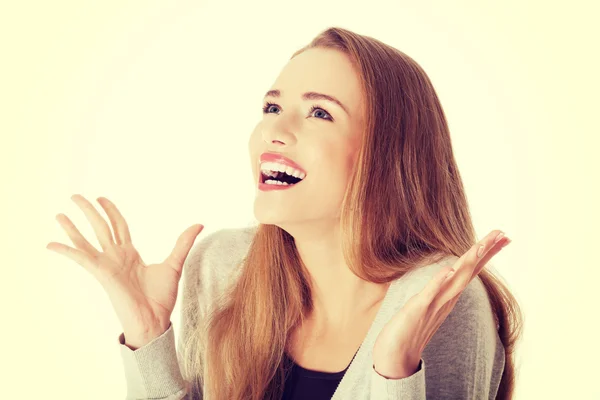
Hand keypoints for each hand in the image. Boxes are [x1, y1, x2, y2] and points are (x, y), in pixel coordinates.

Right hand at [46, 194, 203, 347]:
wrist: (155, 319)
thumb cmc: (162, 297)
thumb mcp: (175, 264)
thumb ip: (183, 243)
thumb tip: (199, 225)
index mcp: (130, 254)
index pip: (118, 226)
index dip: (110, 211)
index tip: (102, 198)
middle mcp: (116, 257)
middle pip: (101, 227)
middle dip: (89, 211)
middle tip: (76, 196)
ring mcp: (107, 264)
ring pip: (87, 240)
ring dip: (72, 227)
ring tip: (59, 213)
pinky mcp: (101, 273)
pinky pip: (80, 258)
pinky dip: (66, 250)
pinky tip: (50, 243)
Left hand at [372, 229, 511, 378]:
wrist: (396, 356)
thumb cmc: (409, 329)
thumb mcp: (428, 303)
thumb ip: (440, 289)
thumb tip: (450, 273)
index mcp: (448, 294)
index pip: (471, 269)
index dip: (486, 253)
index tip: (503, 236)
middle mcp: (446, 299)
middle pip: (469, 271)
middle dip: (485, 252)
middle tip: (503, 234)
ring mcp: (433, 305)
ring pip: (455, 281)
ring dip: (468, 263)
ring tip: (480, 246)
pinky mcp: (417, 310)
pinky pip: (430, 294)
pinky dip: (439, 282)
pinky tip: (448, 270)